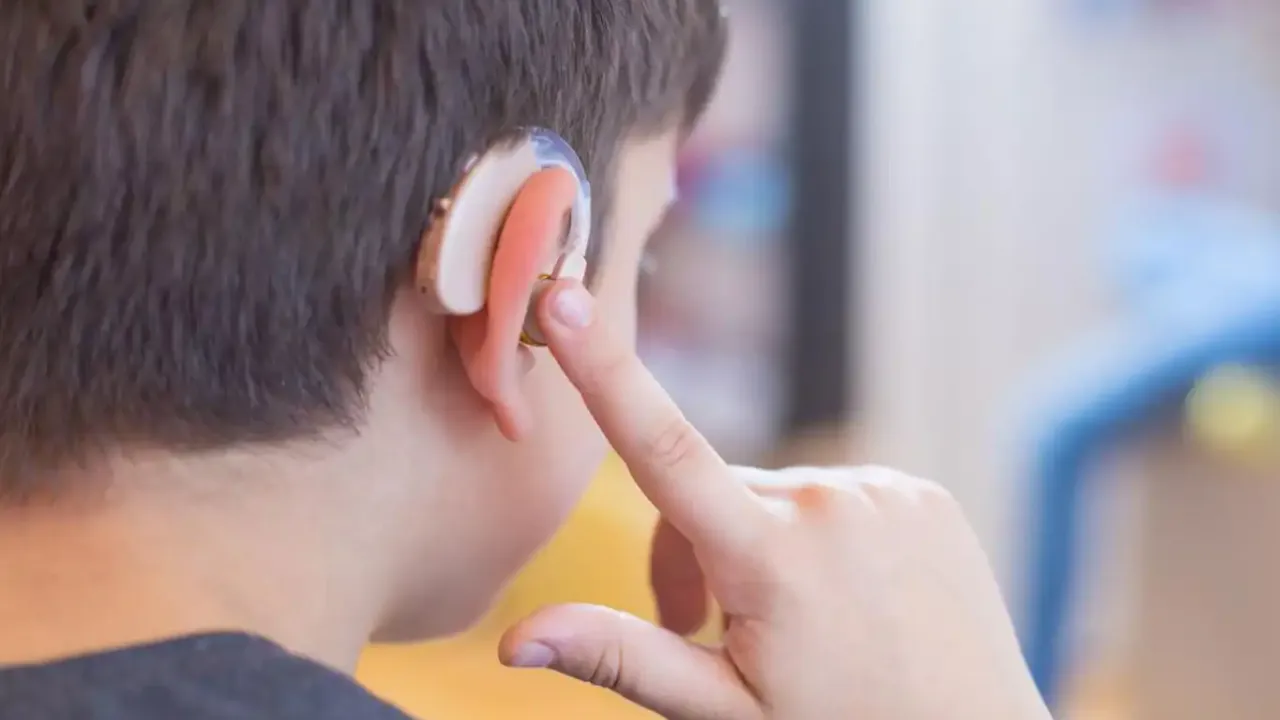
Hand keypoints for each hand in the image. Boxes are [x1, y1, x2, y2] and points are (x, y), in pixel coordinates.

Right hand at [499, 281, 1049, 719]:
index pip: (662, 450)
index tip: (562, 296)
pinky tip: (851, 598)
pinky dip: (821, 536)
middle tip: (709, 630)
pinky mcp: (919, 492)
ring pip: (774, 497)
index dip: (603, 370)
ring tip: (796, 622)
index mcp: (769, 559)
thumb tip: (513, 641)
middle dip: (694, 552)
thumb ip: (622, 657)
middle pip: (712, 498)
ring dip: (761, 544)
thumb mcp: (725, 710)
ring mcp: (882, 491)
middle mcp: (827, 504)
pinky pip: (835, 497)